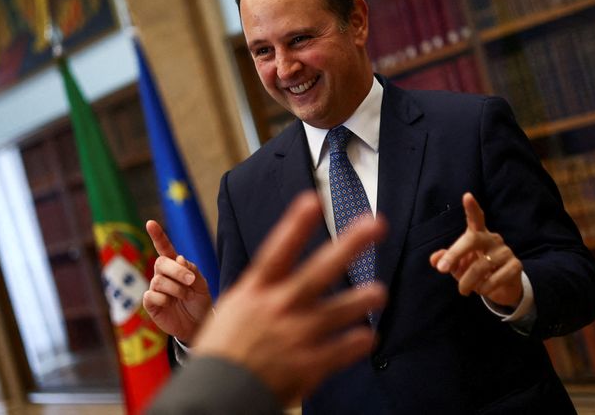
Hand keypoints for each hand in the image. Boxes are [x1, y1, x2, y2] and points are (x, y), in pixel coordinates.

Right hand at [143, 220, 212, 342]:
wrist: (199, 325)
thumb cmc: (200, 302)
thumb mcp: (202, 284)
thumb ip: (191, 270)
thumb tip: (178, 258)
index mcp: (175, 266)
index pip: (164, 248)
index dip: (157, 235)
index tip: (150, 222)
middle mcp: (163, 275)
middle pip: (161, 262)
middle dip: (177, 271)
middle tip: (191, 281)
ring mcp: (155, 289)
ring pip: (158, 280)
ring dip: (176, 288)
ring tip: (186, 297)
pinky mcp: (151, 304)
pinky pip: (151, 295)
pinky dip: (165, 299)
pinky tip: (171, 304)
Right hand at [193, 191, 386, 404]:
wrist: (214, 397)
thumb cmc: (221, 352)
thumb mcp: (232, 311)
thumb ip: (259, 292)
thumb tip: (277, 272)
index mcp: (254, 292)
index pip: (277, 251)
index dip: (295, 225)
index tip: (313, 200)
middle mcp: (277, 309)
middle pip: (318, 271)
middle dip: (349, 245)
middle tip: (375, 224)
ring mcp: (294, 337)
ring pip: (338, 311)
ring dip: (361, 299)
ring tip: (379, 292)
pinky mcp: (307, 366)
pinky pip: (341, 350)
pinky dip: (357, 342)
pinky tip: (368, 336)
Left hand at [430, 192, 522, 307]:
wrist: (503, 288)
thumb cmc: (477, 270)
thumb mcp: (458, 265)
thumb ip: (446, 260)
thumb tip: (434, 260)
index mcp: (478, 234)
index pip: (476, 218)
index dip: (472, 207)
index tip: (467, 196)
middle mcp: (493, 239)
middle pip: (473, 239)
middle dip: (455, 253)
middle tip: (442, 269)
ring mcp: (505, 251)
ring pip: (481, 265)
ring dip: (467, 281)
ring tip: (462, 290)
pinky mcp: (515, 266)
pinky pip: (495, 278)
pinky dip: (484, 288)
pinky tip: (482, 290)